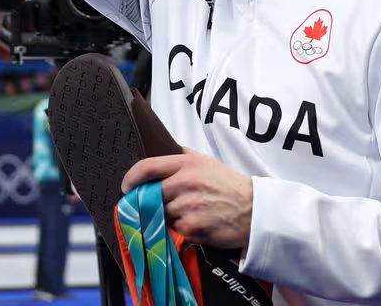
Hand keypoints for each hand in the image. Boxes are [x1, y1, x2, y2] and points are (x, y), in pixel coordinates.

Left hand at [122, 148, 252, 249]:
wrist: (254, 210)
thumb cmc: (230, 185)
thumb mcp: (208, 161)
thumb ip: (185, 156)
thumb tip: (165, 150)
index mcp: (187, 163)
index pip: (147, 167)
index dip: (131, 178)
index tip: (126, 186)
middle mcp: (184, 183)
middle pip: (150, 194)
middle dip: (150, 202)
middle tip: (158, 205)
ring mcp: (187, 206)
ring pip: (162, 214)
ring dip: (169, 216)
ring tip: (190, 212)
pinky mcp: (191, 227)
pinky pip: (174, 229)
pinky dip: (181, 229)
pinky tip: (198, 223)